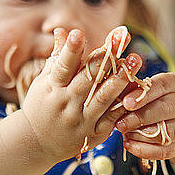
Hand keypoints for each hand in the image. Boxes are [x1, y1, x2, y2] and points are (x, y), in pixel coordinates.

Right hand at [20, 27, 141, 162]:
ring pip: (104, 98)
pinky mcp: (94, 134)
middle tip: (120, 39)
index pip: (62, 66)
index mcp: (52, 87)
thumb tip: (62, 30)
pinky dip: (125, 104)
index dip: (71, 50)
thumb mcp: (44, 81)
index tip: (79, 33)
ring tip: (135, 60)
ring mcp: (82, 120)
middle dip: (105, 58)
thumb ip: (57, 57)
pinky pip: (113, 118)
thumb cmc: (41, 105)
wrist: (36, 144)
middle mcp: (67, 103)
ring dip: (121, 79)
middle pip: (88, 79)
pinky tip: (138, 90)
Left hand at [115, 72, 174, 159]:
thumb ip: (138, 92)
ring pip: (168, 132)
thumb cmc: (163, 98)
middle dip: (140, 117)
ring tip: (124, 133)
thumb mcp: (154, 88)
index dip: (143, 95)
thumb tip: (118, 99)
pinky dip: (145, 150)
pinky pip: (166, 151)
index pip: (163, 85)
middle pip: (166, 109)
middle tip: (120, 124)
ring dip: (142, 135)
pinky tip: (129, 145)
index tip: (125, 103)